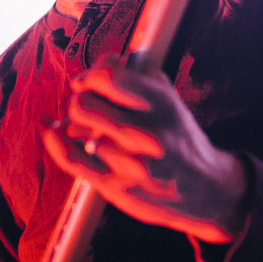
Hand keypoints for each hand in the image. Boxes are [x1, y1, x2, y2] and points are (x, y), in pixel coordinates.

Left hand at [44, 54, 247, 241]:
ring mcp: (133, 164)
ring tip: (92, 132)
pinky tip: (54, 134)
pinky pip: (71, 159)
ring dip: (78, 129)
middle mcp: (149, 133)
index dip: (90, 77)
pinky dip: (57, 144)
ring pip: (76, 131)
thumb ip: (133, 79)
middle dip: (80, 103)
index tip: (87, 83)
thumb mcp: (168, 101)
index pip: (107, 76)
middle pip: (83, 104)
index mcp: (162, 103)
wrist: (208, 190)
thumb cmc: (180, 140)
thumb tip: (88, 71)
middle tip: (89, 110)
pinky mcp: (119, 188)